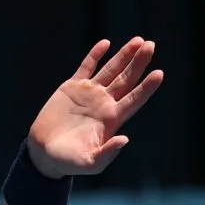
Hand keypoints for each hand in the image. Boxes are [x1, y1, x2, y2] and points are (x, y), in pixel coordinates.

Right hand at [26, 37, 163, 178]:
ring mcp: (90, 94)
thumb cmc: (69, 162)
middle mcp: (105, 103)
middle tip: (151, 45)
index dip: (147, 87)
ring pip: (111, 70)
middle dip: (139, 62)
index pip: (134, 99)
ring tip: (139, 40)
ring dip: (124, 55)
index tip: (159, 73)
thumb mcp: (90, 163)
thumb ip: (107, 153)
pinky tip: (106, 43)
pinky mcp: (72, 87)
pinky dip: (95, 55)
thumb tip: (125, 140)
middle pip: (127, 79)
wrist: (44, 153)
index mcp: (112, 119)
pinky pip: (87, 67)